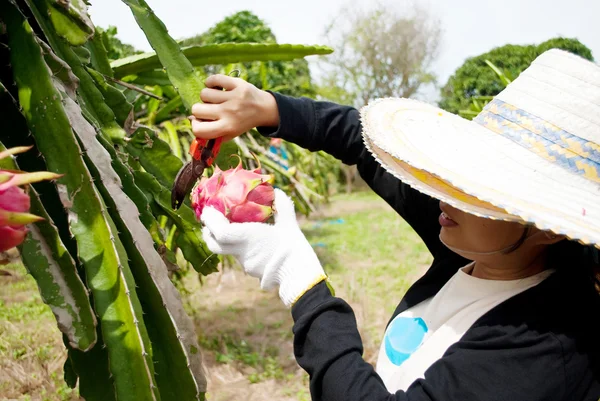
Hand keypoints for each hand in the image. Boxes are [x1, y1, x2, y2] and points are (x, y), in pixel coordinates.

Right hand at [191, 74, 279, 140]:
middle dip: (199, 109)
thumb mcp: (229, 133)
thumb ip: (211, 131)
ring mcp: (233, 97)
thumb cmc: (241, 122)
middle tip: (209, 109)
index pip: (199, 130)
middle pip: (197, 109)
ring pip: (203, 94)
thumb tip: (191, 118)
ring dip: (206, 96)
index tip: (200, 121)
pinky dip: (211, 82)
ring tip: (215, 98)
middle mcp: (229, 113)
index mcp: (227, 128)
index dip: (196, 125)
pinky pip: (213, 79)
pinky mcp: (237, 84)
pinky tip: (217, 87)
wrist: (264, 109)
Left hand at [201, 189, 326, 306]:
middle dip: (208, 234)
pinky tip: (249, 243)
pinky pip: (240, 257)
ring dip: (224, 240)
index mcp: (248, 238)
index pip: (220, 232)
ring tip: (230, 229)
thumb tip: (276, 191)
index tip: (208, 211)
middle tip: (208, 223)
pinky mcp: (251, 271)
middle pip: (215, 245)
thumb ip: (282, 206)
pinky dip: (239, 248)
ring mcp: (245, 263)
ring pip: (228, 251)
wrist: (299, 275)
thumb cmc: (294, 248)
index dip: (210, 221)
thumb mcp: (289, 224)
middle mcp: (242, 252)